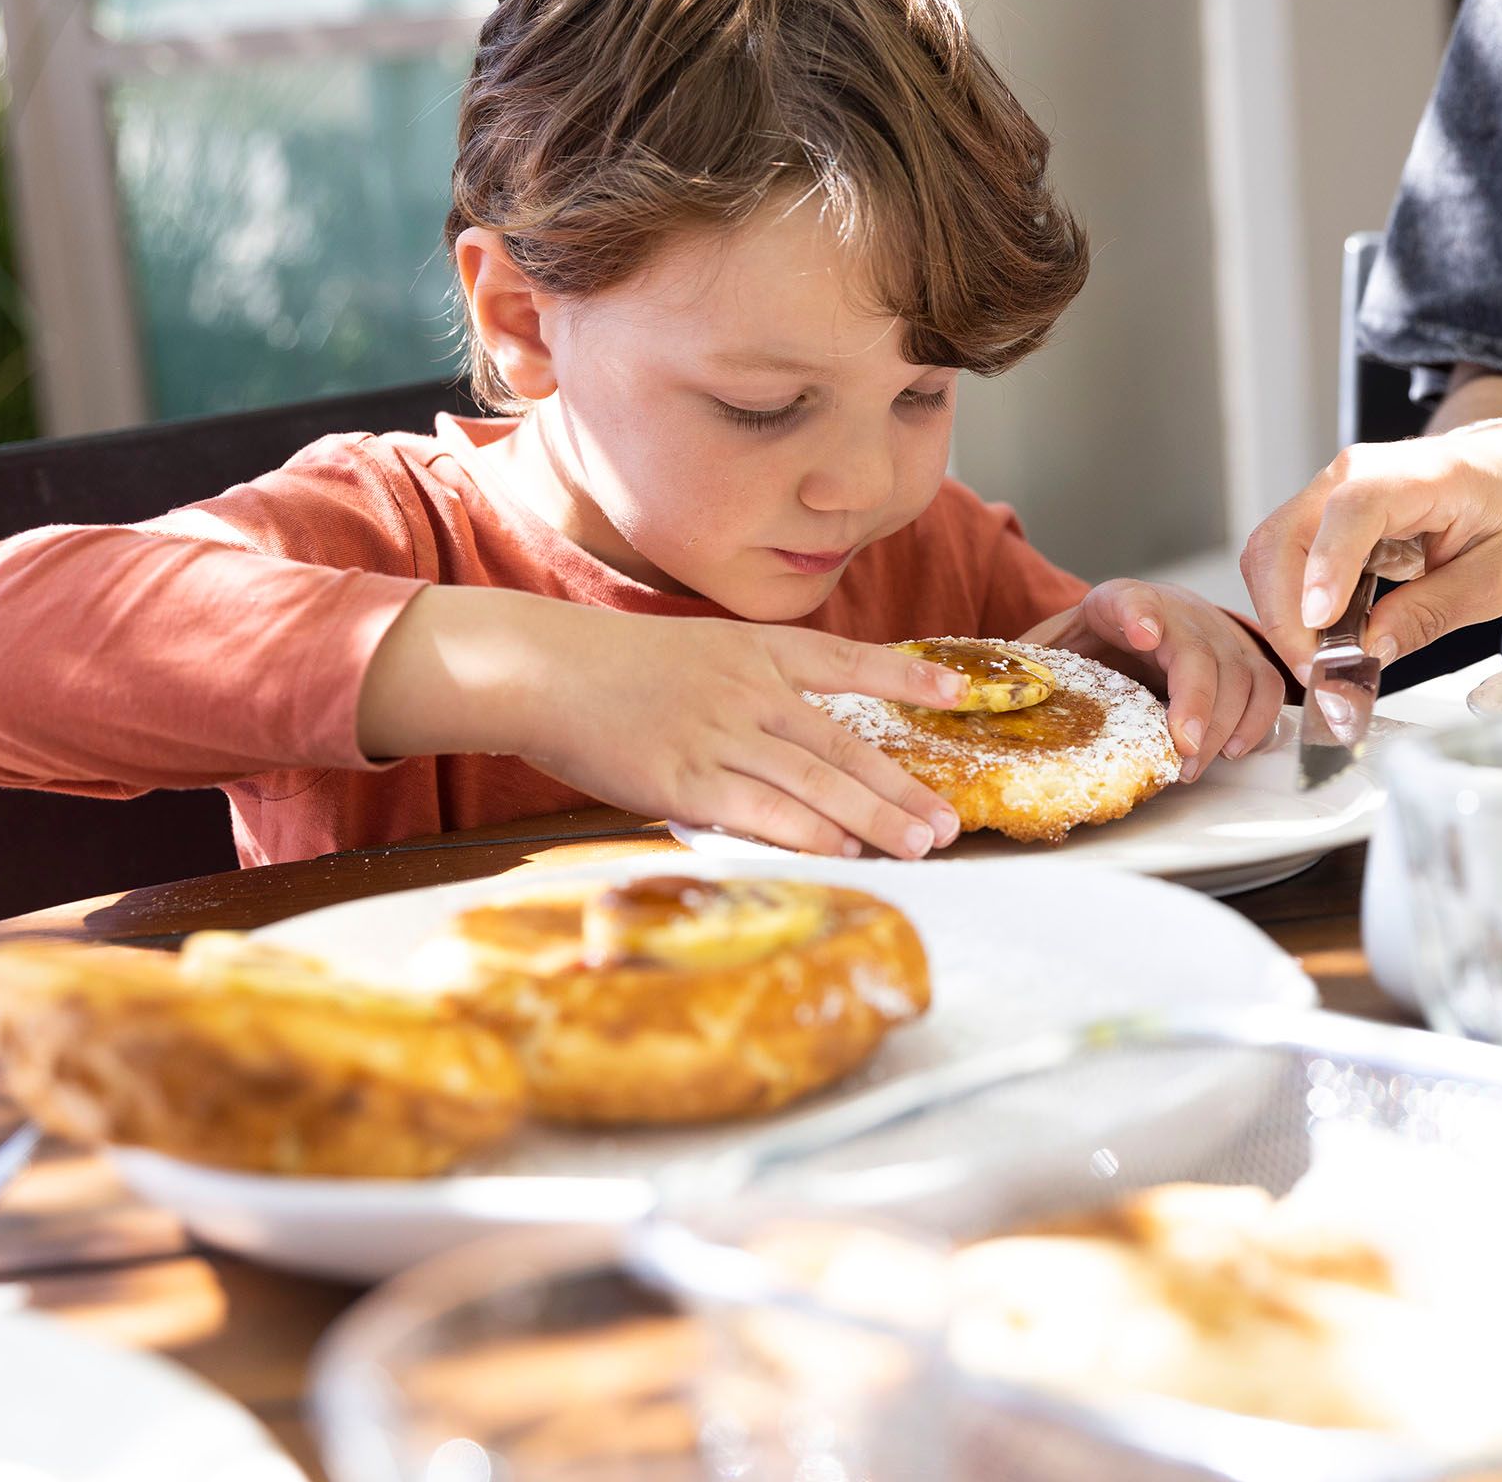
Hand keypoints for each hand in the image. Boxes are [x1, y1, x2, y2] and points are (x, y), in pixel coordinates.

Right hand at [360, 590, 971, 858]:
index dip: (906, 679)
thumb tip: (794, 747)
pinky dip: (809, 832)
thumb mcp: (693, 654)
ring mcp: (721, 734)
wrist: (541, 668)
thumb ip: (748, 692)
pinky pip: (761, 810)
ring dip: (875, 818)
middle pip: (845, 744)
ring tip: (920, 846)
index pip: (847, 661)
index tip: (960, 693)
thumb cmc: (610, 668)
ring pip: (817, 782)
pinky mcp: (686, 779)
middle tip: (949, 821)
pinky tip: (845, 850)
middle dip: (903, 786)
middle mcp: (750, 689)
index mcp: (754, 650)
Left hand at [1024, 580, 1285, 780]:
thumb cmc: (1095, 644)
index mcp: (1118, 603)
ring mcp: (1216, 633)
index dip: (1139, 614)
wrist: (1139, 623)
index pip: (1130, 601)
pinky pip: (1267, 686)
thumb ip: (1033, 669)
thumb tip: (993, 703)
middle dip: (1195, 702)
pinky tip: (1233, 750)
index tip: (1143, 631)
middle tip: (1181, 750)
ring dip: (1224, 724)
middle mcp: (1176, 612)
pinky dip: (1258, 721)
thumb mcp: (1056, 648)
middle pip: (1197, 650)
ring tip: (1194, 764)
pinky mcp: (1244, 657)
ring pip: (1240, 672)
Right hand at [1240, 424, 1501, 677]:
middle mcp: (1354, 474)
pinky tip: (1321, 641)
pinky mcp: (1318, 520)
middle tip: (1320, 674)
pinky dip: (1288, 609)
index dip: (1328, 567)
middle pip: (1284, 538)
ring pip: (1268, 555)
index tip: (1320, 624)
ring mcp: (1327, 494)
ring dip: (1282, 617)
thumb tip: (1370, 650)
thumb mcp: (1499, 576)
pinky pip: (1281, 565)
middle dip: (1287, 616)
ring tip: (1323, 664)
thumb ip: (1434, 612)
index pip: (1352, 511)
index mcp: (1415, 476)